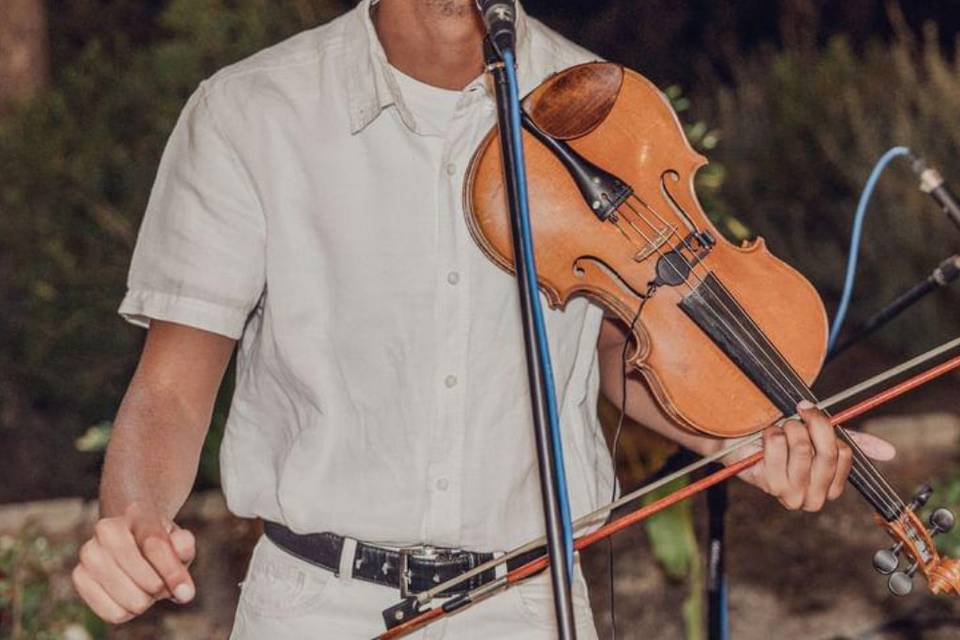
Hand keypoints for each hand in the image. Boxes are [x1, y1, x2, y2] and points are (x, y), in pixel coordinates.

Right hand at [71, 503, 195, 623]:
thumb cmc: (158, 542)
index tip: (186, 593)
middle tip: (161, 580)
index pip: (155, 545)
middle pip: (147, 580)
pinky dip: (127, 611)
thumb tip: (183, 590)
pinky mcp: (78, 576)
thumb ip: (185, 553)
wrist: (126, 536)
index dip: (172, 571)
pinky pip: (113, 613)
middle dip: (162, 587)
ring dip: (146, 600)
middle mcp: (107, 529)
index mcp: (137, 513)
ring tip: (145, 585)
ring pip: (132, 600)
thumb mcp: (178, 540)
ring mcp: (88, 552)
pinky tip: (127, 594)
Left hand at [733, 401, 895, 510]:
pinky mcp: (766, 483)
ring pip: (802, 447)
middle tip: (795, 416)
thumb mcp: (820, 439)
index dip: (827, 429)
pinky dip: (771, 432)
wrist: (742, 441)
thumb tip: (890, 452)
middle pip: (827, 451)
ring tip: (778, 430)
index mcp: (831, 489)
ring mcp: (789, 494)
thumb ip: (853, 442)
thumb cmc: (783, 441)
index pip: (844, 453)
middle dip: (810, 425)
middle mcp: (813, 498)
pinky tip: (765, 438)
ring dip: (788, 428)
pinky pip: (777, 444)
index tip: (812, 416)